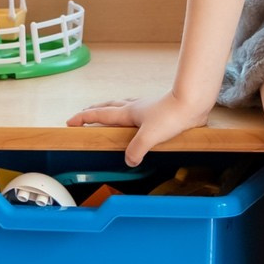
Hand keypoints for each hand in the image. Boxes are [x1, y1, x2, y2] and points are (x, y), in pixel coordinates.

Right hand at [66, 89, 211, 164]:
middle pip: (109, 107)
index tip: (70, 121)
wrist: (193, 102)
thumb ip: (136, 150)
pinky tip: (139, 120)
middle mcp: (135, 108)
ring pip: (124, 106)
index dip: (84, 118)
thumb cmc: (172, 115)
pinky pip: (139, 111)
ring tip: (108, 115)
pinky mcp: (160, 111)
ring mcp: (147, 108)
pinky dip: (132, 114)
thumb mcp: (149, 136)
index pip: (100, 114)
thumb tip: (128, 160)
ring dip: (112, 110)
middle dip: (95, 111)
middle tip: (85, 114)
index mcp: (128, 112)